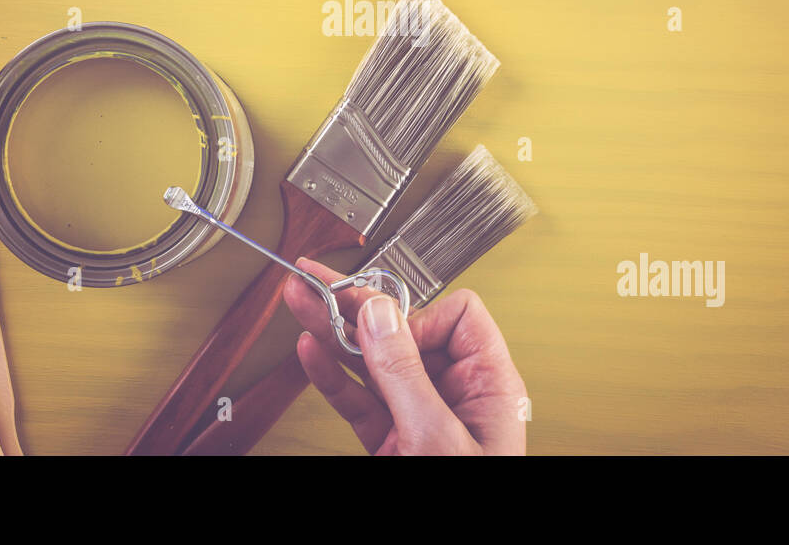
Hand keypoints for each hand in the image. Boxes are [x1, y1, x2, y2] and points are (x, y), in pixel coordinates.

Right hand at [283, 257, 526, 454]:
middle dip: (358, 308)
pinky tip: (310, 351)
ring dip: (334, 333)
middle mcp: (455, 396)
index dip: (415, 316)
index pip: (457, 317)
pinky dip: (331, 375)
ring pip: (372, 361)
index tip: (381, 327)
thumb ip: (406, 376)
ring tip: (300, 303)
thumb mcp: (437, 440)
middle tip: (318, 284)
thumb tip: (382, 318)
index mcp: (488, 386)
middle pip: (405, 333)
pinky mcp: (392, 441)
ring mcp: (421, 418)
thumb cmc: (469, 503)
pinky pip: (358, 398)